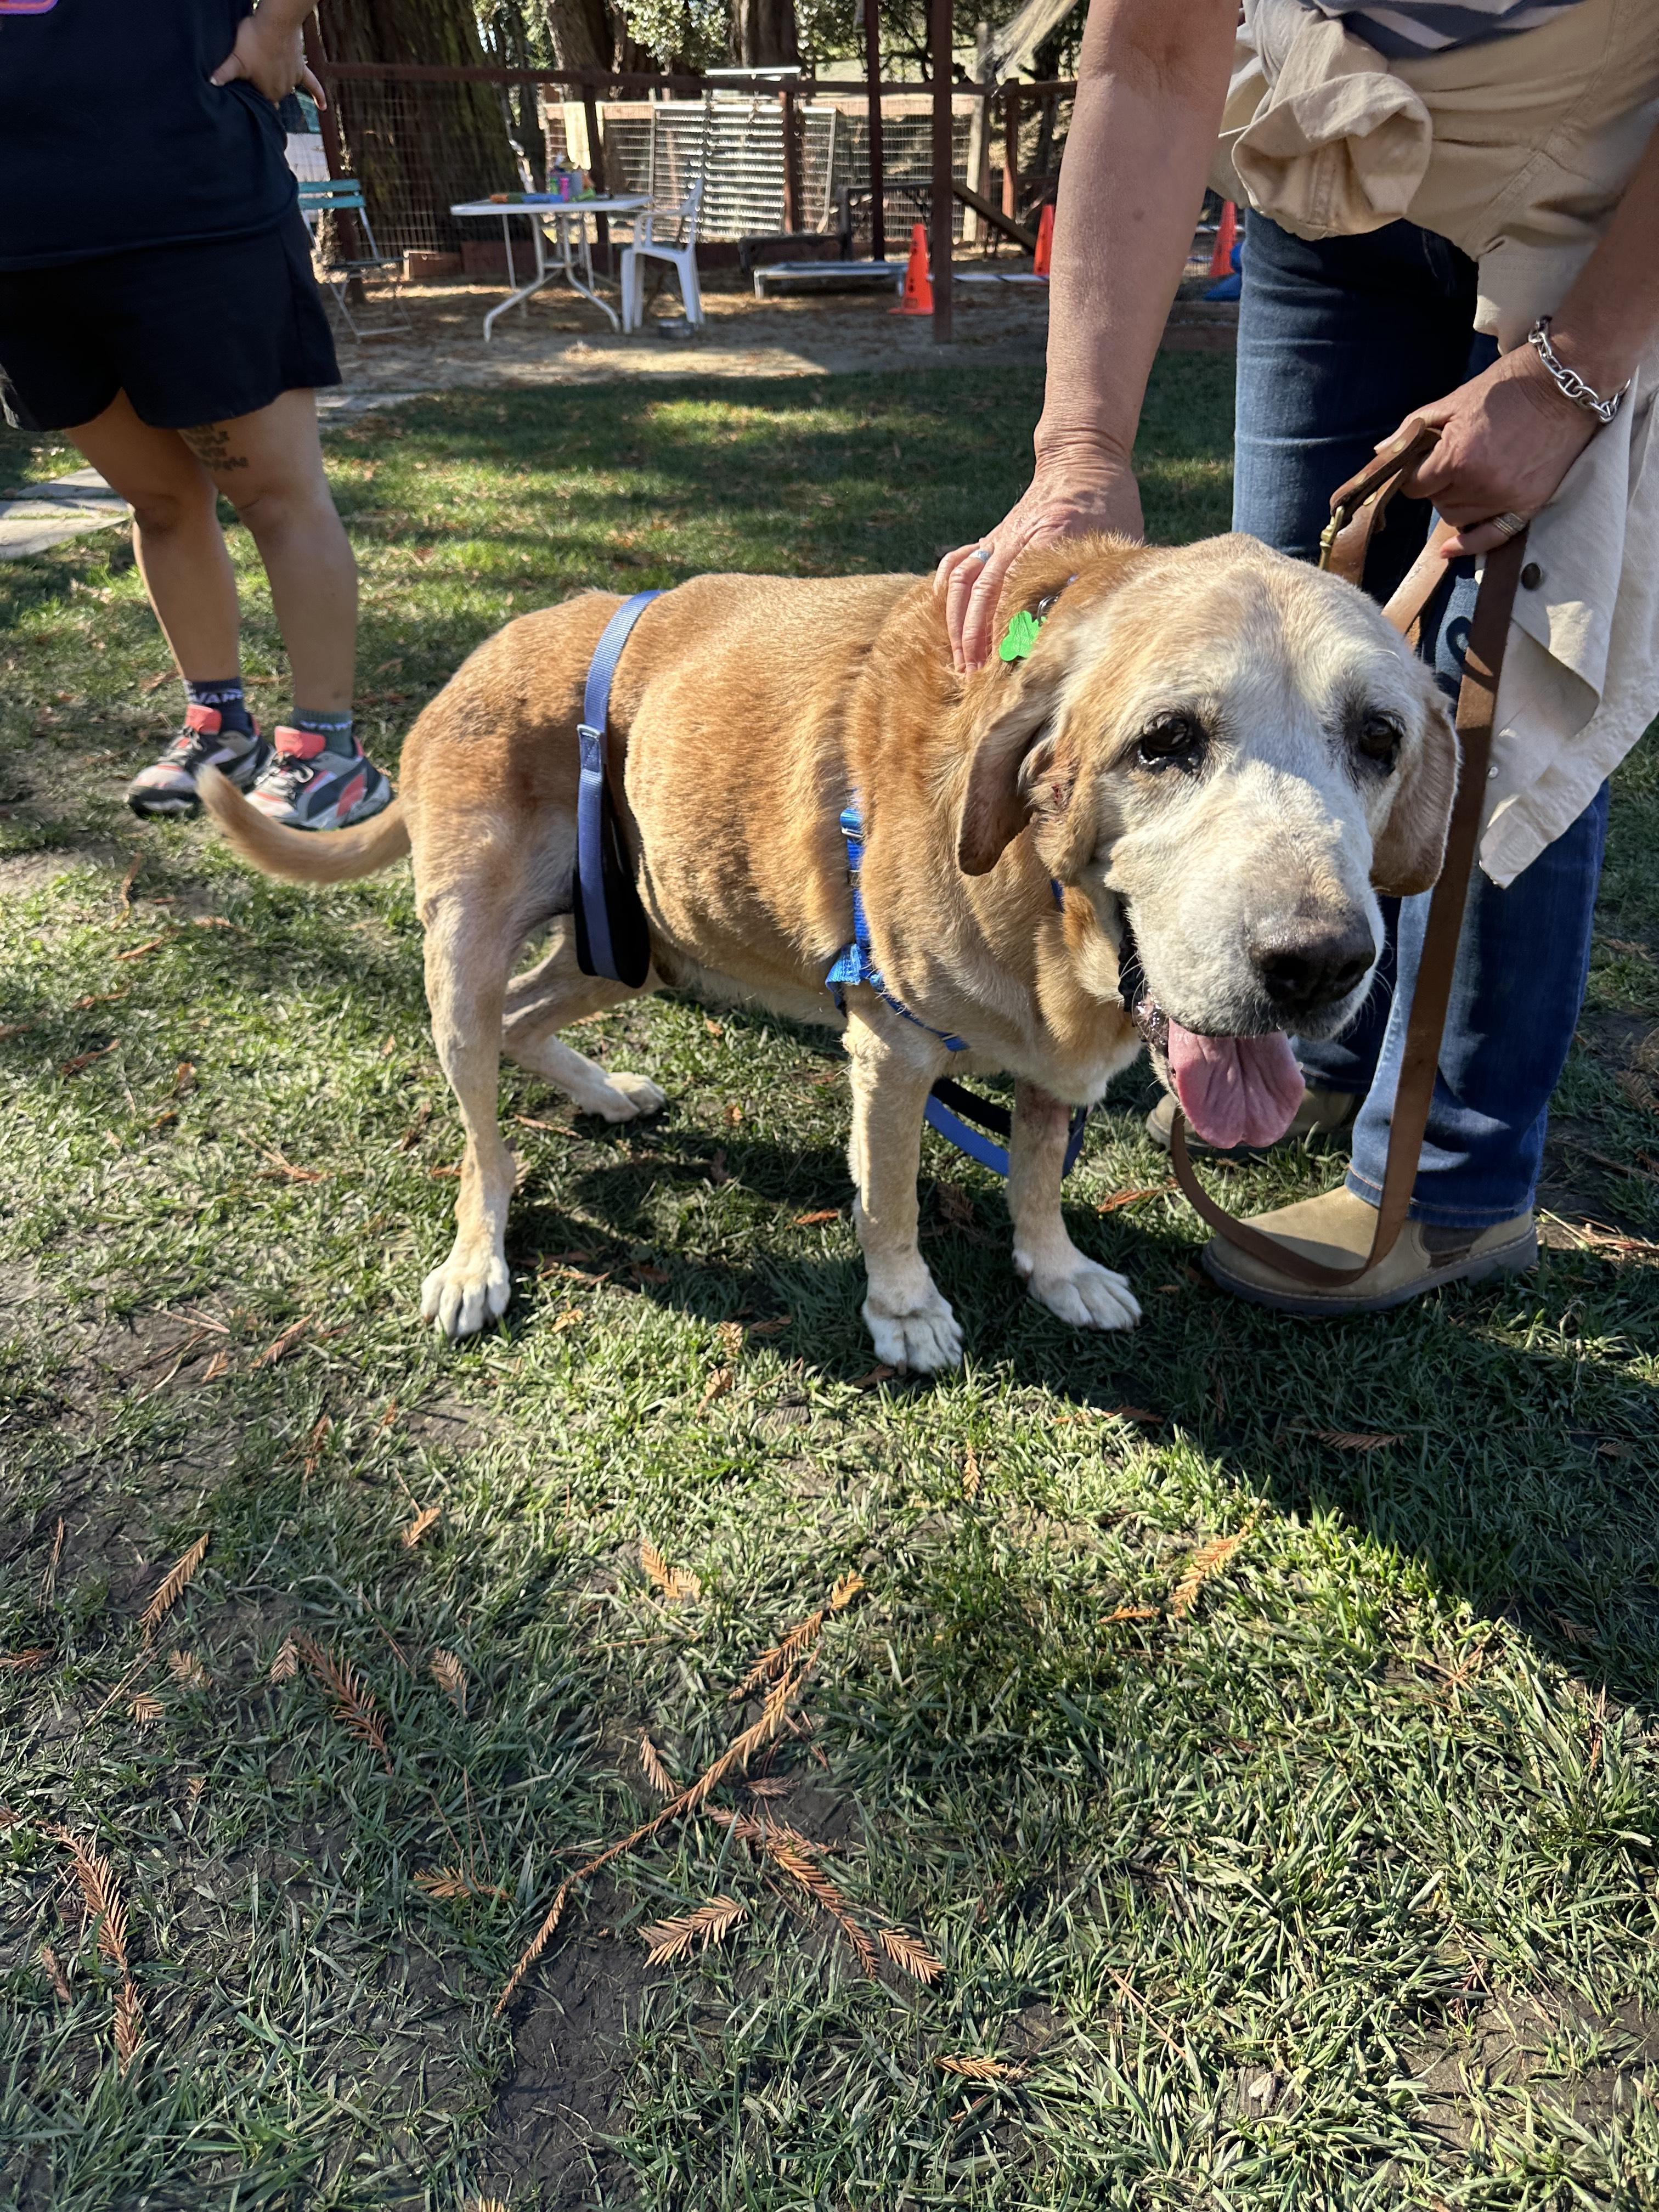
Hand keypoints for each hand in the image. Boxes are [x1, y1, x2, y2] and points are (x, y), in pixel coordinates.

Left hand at [211, 10, 326, 107]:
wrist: (277, 22)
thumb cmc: (254, 39)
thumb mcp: (236, 58)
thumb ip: (224, 73)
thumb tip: (211, 83)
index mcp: (267, 93)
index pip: (260, 103)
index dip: (253, 97)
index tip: (247, 92)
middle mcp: (283, 91)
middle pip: (272, 95)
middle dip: (264, 88)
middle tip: (254, 72)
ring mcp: (293, 80)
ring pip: (285, 88)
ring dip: (278, 82)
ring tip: (267, 66)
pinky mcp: (300, 68)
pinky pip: (312, 85)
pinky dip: (318, 96)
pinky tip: (323, 107)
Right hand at [935, 446, 1143, 671]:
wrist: (1083, 458)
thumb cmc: (1109, 504)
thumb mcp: (1117, 539)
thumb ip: (1101, 578)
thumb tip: (1091, 625)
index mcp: (1052, 538)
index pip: (1022, 592)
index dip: (1012, 632)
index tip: (1010, 666)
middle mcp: (1017, 539)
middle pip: (984, 593)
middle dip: (976, 639)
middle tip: (976, 678)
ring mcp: (999, 538)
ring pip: (964, 582)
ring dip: (959, 624)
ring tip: (961, 661)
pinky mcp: (992, 537)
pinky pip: (957, 561)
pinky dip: (947, 590)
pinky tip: (946, 619)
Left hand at [1393, 342, 1598, 558]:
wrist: (1564, 384)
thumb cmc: (1508, 387)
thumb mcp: (1455, 400)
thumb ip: (1414, 427)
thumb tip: (1381, 451)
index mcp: (1457, 457)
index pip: (1415, 486)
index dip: (1416, 474)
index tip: (1424, 463)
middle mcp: (1479, 484)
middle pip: (1436, 503)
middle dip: (1438, 484)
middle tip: (1455, 460)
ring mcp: (1505, 498)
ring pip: (1458, 518)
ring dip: (1456, 502)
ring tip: (1472, 474)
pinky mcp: (1528, 505)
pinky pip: (1491, 538)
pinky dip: (1469, 544)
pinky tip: (1450, 549)